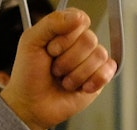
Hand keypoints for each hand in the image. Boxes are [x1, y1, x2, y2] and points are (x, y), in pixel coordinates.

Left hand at [3, 9, 118, 129]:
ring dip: (76, 74)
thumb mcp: (31, 42)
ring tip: (63, 80)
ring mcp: (91, 60)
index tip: (50, 50)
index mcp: (65, 30)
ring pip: (99, 56)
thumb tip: (79, 17)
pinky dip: (93, 81)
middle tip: (54, 69)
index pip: (80, 21)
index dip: (65, 38)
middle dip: (67, 60)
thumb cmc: (28, 74)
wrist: (31, 105)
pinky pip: (109, 70)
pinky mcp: (99, 77)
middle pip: (89, 40)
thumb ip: (52, 22)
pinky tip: (80, 87)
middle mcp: (80, 43)